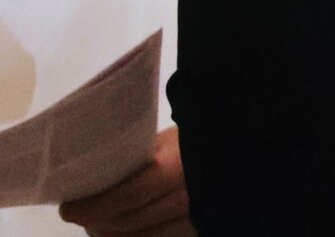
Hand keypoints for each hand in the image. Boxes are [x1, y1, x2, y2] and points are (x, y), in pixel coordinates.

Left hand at [58, 125, 190, 235]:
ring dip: (109, 233)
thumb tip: (92, 173)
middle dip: (95, 221)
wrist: (237, 147)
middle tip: (76, 212)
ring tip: (95, 221)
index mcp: (178, 168)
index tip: (69, 206)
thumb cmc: (198, 137)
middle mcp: (188, 199)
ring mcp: (194, 218)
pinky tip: (118, 230)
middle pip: (128, 222)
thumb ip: (137, 157)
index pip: (127, 197)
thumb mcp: (168, 138)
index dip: (93, 207)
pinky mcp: (195, 229)